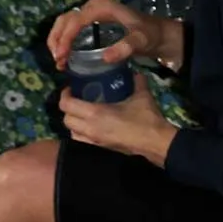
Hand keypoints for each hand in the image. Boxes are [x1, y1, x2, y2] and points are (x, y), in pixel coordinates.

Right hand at [47, 0, 181, 71]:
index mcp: (102, 7)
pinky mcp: (91, 21)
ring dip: (57, 40)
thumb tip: (104, 58)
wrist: (159, 34)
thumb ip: (125, 48)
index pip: (76, 20)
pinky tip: (64, 55)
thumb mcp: (140, 41)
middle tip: (58, 60)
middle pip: (65, 20)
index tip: (62, 55)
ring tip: (59, 60)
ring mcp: (91, 13)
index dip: (65, 37)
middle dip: (57, 39)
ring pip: (65, 23)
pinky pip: (72, 28)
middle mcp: (93, 6)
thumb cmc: (150, 34)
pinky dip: (64, 40)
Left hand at [60, 72, 177, 165]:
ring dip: (74, 124)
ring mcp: (95, 141)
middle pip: (65, 119)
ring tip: (83, 116)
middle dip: (68, 110)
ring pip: (72, 133)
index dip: (65, 95)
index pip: (66, 104)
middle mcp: (90, 128)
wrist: (157, 143)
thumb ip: (137, 82)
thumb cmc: (147, 120)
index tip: (71, 89)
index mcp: (95, 113)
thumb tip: (136, 73)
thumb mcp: (142, 97)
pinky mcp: (102, 149)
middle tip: (77, 101)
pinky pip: (83, 142)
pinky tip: (93, 129)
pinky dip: (82, 135)